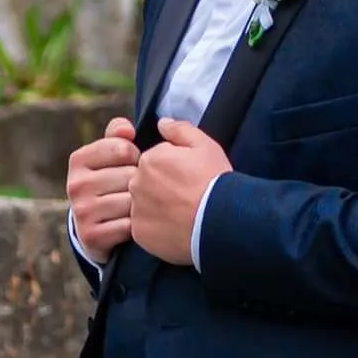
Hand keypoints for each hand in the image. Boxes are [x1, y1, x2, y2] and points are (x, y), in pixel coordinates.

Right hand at [67, 116, 137, 260]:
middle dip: (141, 184)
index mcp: (78, 159)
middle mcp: (75, 184)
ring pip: (131, 202)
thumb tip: (127, 128)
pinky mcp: (91, 235)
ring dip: (142, 206)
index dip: (137, 157)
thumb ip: (118, 136)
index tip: (133, 165)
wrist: (93, 229)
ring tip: (138, 207)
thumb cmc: (109, 183)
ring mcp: (81, 211)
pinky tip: (135, 226)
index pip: (124, 148)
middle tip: (138, 190)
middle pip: (130, 176)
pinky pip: (130, 226)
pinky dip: (138, 227)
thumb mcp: (109, 157)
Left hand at [130, 118, 230, 266]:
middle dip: (161, 188)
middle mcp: (136, 183)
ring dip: (157, 208)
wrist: (220, 220)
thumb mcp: (205, 145)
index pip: (154, 162)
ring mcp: (136, 210)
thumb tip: (162, 123)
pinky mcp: (140, 233)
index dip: (173, 170)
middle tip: (186, 197)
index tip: (188, 179)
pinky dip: (156, 229)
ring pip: (143, 206)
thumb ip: (180, 130)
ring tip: (182, 213)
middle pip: (145, 183)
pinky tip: (176, 227)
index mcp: (149, 160)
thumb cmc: (215, 181)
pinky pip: (144, 228)